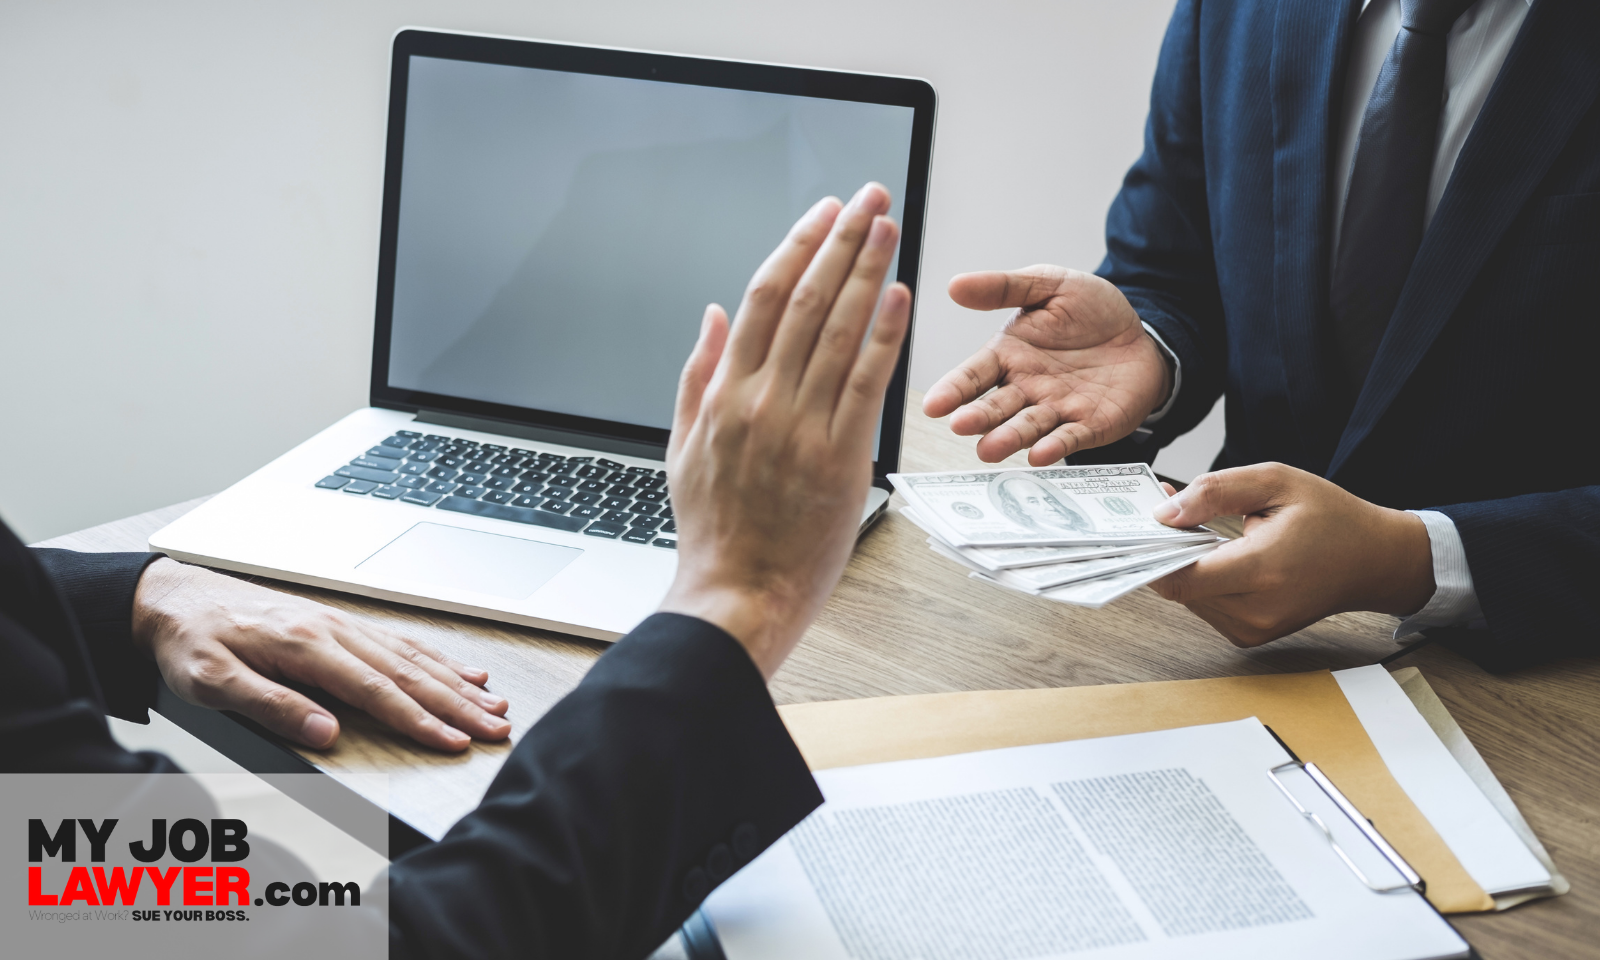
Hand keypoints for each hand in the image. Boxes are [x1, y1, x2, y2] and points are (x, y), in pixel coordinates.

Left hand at [132, 559, 511, 750]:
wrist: (174, 597)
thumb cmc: (191, 642)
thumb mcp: (212, 682)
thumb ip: (271, 705)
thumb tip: (327, 731)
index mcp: (305, 646)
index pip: (376, 691)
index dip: (419, 720)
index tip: (453, 743)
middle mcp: (333, 631)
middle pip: (409, 673)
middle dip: (458, 704)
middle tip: (497, 729)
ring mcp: (342, 624)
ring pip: (413, 657)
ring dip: (458, 683)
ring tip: (495, 704)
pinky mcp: (341, 624)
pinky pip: (401, 642)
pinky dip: (439, 659)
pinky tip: (464, 671)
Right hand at [660, 183, 910, 678]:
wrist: (735, 596)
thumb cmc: (713, 531)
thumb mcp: (682, 446)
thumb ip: (698, 375)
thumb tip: (711, 314)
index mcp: (725, 394)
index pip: (764, 298)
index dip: (798, 246)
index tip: (824, 211)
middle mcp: (762, 400)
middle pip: (808, 300)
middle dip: (842, 240)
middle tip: (871, 197)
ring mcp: (801, 428)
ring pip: (839, 331)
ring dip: (868, 271)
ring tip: (890, 227)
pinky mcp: (839, 459)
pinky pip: (865, 384)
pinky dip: (884, 335)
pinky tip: (901, 295)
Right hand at [923, 266, 1169, 463]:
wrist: (1144, 334)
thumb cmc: (1093, 311)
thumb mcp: (1048, 285)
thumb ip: (1003, 288)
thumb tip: (955, 284)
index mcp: (1009, 355)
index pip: (974, 375)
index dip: (954, 390)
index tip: (934, 405)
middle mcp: (1026, 388)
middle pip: (996, 407)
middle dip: (978, 417)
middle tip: (961, 425)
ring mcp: (1056, 409)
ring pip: (1027, 427)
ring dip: (1008, 438)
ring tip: (988, 448)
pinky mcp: (1089, 426)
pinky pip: (1069, 438)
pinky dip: (1054, 448)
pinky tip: (1039, 454)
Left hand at [1146, 463, 1435, 645]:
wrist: (1374, 560)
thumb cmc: (1332, 518)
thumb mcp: (1274, 482)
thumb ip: (1214, 493)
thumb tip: (1165, 513)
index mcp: (1263, 570)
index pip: (1180, 578)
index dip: (1154, 551)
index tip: (1145, 524)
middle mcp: (1256, 609)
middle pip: (1179, 588)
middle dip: (1168, 550)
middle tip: (1175, 513)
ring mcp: (1254, 628)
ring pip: (1189, 598)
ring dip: (1186, 565)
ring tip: (1206, 531)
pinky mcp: (1251, 635)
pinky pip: (1207, 607)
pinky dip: (1204, 580)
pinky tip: (1222, 555)